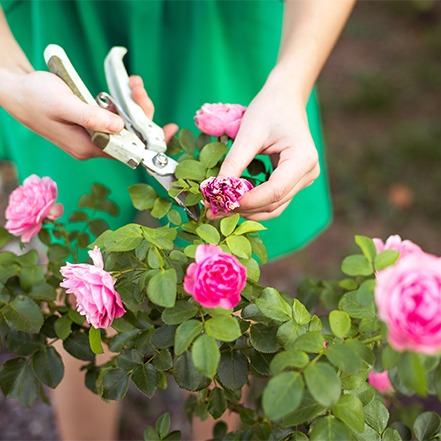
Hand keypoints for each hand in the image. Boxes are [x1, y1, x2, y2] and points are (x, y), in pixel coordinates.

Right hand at [3, 70, 176, 159]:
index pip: (127, 151)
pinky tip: (125, 88)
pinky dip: (122, 104)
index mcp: (86, 147)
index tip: (168, 131)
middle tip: (138, 87)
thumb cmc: (35, 97)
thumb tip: (120, 127)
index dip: (149, 142)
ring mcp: (92, 135)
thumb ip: (91, 117)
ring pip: (123, 126)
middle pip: (129, 136)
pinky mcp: (91, 125)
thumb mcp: (63, 104)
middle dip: (140, 113)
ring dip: (132, 105)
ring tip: (132, 83)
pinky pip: (114, 118)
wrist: (16, 91)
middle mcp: (92, 146)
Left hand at [207, 74, 319, 221]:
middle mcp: (308, 173)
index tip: (220, 202)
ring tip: (219, 209)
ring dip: (247, 210)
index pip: (274, 191)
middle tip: (212, 210)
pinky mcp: (294, 182)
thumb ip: (234, 162)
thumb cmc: (268, 110)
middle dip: (243, 208)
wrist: (284, 99)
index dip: (247, 201)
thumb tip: (216, 189)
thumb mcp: (248, 133)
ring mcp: (303, 180)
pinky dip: (253, 204)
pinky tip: (233, 202)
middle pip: (274, 203)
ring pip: (274, 207)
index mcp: (303, 159)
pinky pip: (273, 200)